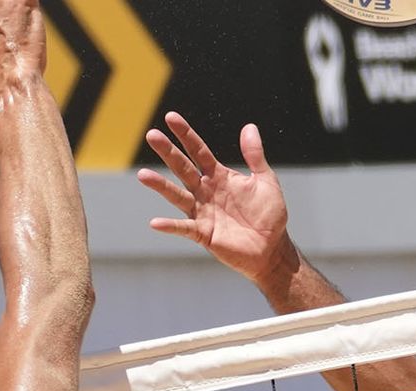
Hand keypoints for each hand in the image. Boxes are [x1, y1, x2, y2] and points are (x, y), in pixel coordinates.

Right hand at [137, 113, 296, 286]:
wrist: (272, 248)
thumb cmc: (269, 215)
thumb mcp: (266, 180)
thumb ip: (255, 156)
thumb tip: (249, 127)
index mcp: (219, 176)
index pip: (198, 151)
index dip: (186, 134)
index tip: (171, 117)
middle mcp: (205, 191)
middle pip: (182, 168)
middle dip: (168, 152)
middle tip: (151, 135)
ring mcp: (202, 212)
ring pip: (177, 195)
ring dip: (160, 186)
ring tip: (143, 175)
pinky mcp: (203, 233)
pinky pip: (184, 228)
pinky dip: (170, 226)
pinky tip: (156, 222)